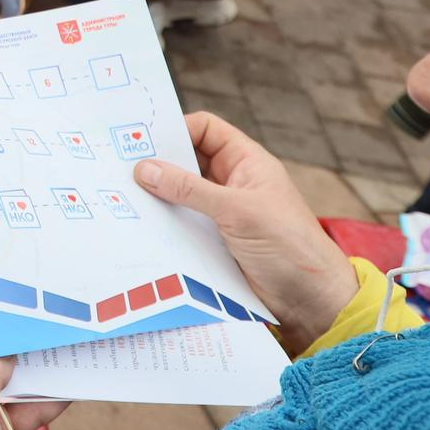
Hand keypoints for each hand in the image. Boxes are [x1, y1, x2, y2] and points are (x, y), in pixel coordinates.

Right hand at [138, 113, 359, 354]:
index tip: (141, 138)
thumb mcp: (237, 210)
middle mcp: (232, 183)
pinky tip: (139, 226)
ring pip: (180, 195)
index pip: (205, 130)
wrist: (310, 299)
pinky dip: (162, 224)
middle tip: (119, 168)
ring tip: (121, 197)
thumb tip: (145, 169)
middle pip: (187, 162)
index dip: (176, 129)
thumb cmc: (288, 244)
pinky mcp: (213, 242)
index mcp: (246, 162)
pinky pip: (182, 225)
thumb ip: (190, 189)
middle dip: (158, 164)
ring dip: (157, 197)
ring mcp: (221, 213)